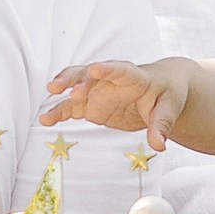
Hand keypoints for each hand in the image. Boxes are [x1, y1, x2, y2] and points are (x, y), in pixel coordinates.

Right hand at [42, 59, 187, 150]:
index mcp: (133, 76)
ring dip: (63, 87)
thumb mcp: (169, 109)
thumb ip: (162, 126)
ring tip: (51, 93)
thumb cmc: (166, 95)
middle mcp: (109, 80)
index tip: (96, 68)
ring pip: (75, 85)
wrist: (158, 92)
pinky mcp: (89, 105)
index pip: (119, 70)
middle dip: (80, 80)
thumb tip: (159, 145)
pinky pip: (70, 107)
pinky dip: (58, 113)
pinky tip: (45, 120)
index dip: (108, 69)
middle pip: (91, 74)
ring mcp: (96, 91)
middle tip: (71, 91)